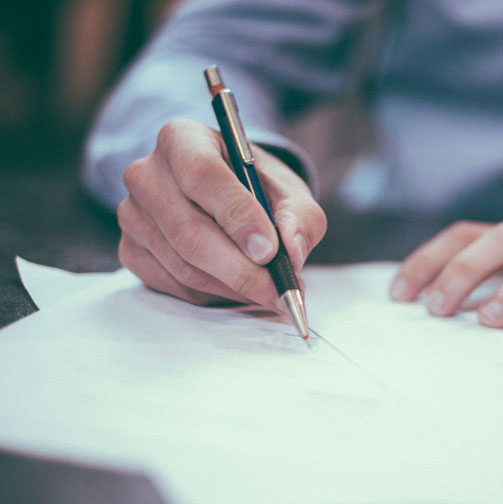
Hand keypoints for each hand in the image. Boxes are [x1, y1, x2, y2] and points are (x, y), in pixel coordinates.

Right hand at [117, 119, 325, 307]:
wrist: (228, 196)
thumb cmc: (257, 188)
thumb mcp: (289, 191)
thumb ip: (299, 217)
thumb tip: (291, 252)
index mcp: (182, 139)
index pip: (202, 175)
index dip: (237, 216)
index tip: (270, 250)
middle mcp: (147, 174)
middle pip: (188, 231)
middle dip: (240, 269)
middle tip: (278, 290)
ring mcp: (132, 215)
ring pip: (183, 265)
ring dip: (232, 286)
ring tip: (269, 291)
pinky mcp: (131, 250)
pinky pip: (174, 284)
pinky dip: (214, 294)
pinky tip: (239, 288)